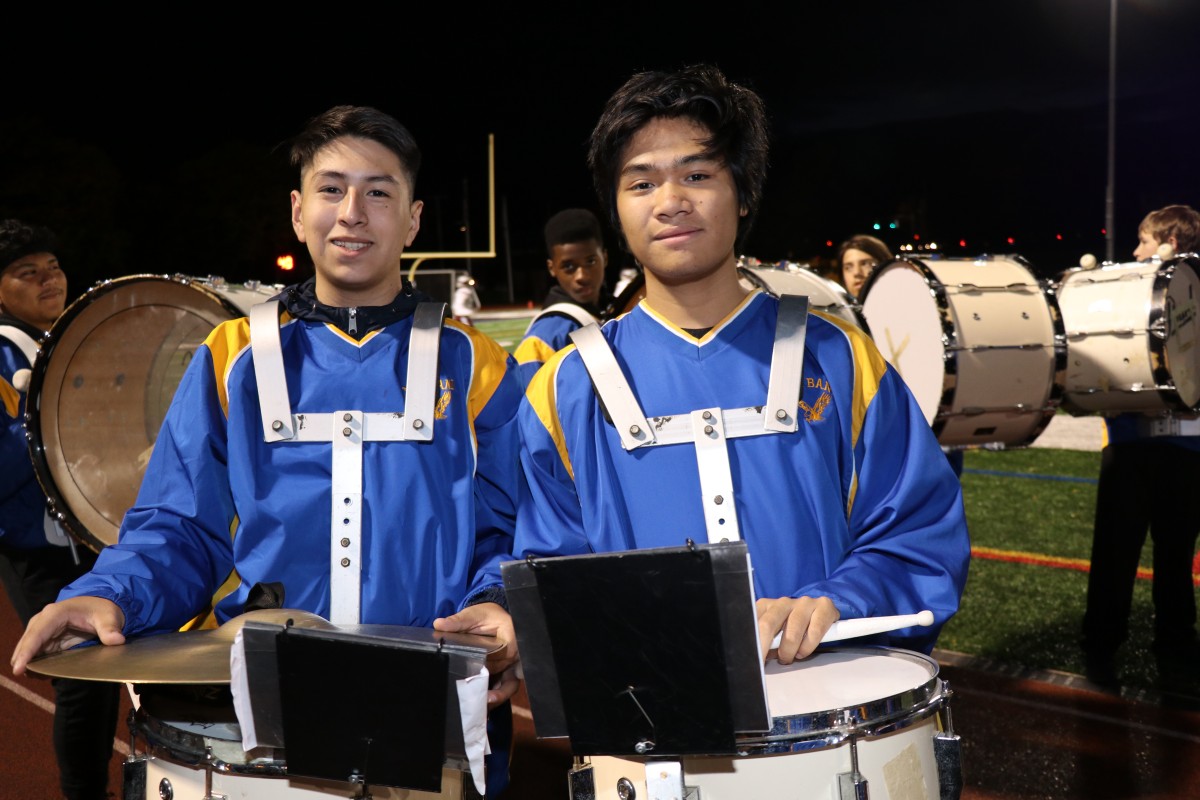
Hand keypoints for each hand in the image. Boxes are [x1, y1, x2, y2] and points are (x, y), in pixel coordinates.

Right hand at [11, 597, 125, 676]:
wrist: (101, 606)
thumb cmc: (103, 610)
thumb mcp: (109, 617)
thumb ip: (110, 629)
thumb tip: (117, 640)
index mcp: (56, 613)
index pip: (36, 634)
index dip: (26, 652)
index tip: (18, 669)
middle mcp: (44, 621)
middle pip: (28, 643)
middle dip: (23, 659)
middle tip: (25, 675)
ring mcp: (43, 631)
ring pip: (29, 650)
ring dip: (30, 663)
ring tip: (36, 676)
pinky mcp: (46, 640)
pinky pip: (37, 654)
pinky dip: (37, 664)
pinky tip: (41, 674)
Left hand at [434, 602, 519, 706]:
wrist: (494, 617)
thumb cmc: (486, 615)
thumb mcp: (473, 614)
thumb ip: (458, 621)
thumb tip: (439, 624)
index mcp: (512, 638)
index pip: (503, 657)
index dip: (492, 668)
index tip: (479, 678)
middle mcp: (516, 655)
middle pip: (508, 676)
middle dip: (494, 691)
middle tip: (481, 701)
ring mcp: (512, 666)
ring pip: (508, 686)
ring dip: (497, 698)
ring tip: (482, 708)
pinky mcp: (506, 673)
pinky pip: (503, 688)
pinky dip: (494, 698)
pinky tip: (481, 708)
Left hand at [756, 595, 838, 664]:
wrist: (821, 612)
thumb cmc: (793, 627)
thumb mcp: (774, 633)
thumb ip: (764, 641)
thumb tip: (756, 658)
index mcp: (766, 606)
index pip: (752, 622)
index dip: (750, 641)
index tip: (751, 658)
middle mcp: (783, 602)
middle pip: (767, 624)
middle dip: (763, 648)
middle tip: (763, 663)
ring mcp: (803, 603)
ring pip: (792, 630)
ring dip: (788, 650)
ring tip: (786, 658)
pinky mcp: (823, 607)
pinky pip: (815, 631)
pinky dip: (807, 646)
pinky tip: (802, 652)